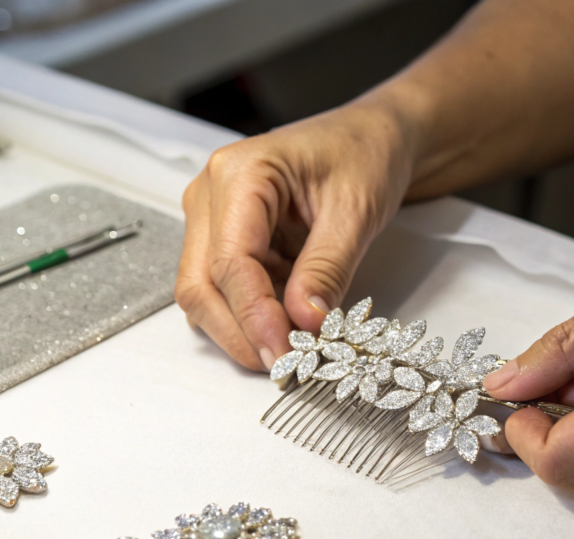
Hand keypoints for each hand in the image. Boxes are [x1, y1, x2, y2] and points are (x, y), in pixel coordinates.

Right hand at [175, 102, 415, 369]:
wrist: (372, 138)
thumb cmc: (364, 154)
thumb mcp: (357, 211)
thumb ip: (327, 268)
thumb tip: (304, 322)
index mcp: (239, 174)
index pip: (229, 263)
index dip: (254, 316)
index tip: (285, 352)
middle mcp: (211, 194)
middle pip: (201, 285)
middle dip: (240, 332)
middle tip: (287, 364)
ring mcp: (213, 218)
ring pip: (206, 294)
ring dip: (245, 328)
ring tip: (296, 345)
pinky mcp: (228, 239)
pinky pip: (227, 290)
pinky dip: (256, 315)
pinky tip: (292, 323)